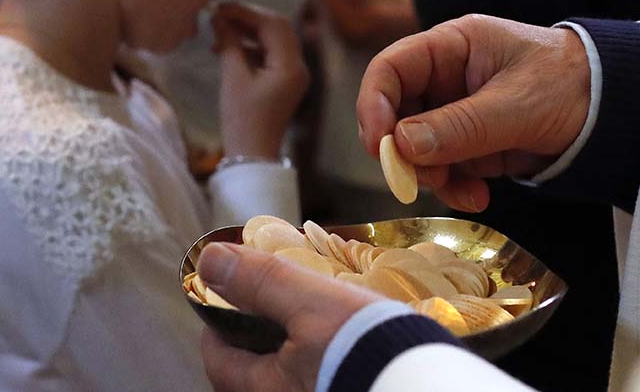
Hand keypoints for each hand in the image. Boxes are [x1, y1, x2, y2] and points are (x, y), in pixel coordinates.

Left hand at [197, 243, 383, 391]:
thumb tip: (210, 260)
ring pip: (286, 375)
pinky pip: (316, 380)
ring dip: (297, 346)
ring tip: (322, 318)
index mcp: (261, 389)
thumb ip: (261, 281)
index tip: (237, 289)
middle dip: (263, 331)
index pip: (216, 353)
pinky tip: (348, 344)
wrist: (430, 387)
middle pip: (251, 367)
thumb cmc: (368, 349)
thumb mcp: (313, 303)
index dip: (221, 315)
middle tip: (286, 300)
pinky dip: (323, 361)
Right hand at [213, 3, 308, 158]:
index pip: (272, 25)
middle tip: (219, 16)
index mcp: (291, 66)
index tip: (220, 8)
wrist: (252, 156)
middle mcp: (298, 67)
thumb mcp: (233, 78)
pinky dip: (250, 47)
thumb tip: (219, 19)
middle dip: (247, 19)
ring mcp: (292, 74)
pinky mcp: (283, 81)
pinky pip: (269, 54)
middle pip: (276, 28)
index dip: (246, 12)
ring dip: (247, 33)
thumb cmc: (242, 120)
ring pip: (272, 40)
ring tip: (218, 33)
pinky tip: (226, 48)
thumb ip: (229, 44)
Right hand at [356, 15, 589, 211]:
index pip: (391, 69)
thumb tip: (402, 145)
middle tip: (416, 181)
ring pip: (417, 149)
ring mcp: (457, 113)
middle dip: (404, 152)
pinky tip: (480, 197)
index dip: (374, 104)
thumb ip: (460, 125)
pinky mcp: (471, 144)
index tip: (378, 146)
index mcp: (452, 47)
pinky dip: (454, 187)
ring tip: (466, 192)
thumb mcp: (517, 105)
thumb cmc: (571, 85)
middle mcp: (446, 78)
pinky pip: (444, 169)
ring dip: (432, 176)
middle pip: (396, 114)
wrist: (617, 111)